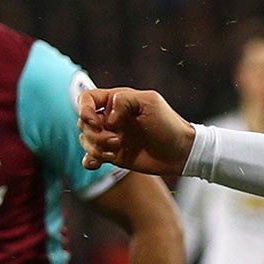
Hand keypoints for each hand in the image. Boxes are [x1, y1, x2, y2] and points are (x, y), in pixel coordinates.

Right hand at [77, 87, 195, 178]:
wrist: (179, 152)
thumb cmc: (168, 124)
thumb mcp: (150, 102)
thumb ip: (124, 101)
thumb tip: (107, 118)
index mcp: (115, 101)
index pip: (86, 99)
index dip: (84, 110)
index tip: (96, 122)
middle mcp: (110, 118)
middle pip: (83, 123)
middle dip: (95, 133)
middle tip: (117, 140)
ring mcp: (110, 137)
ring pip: (86, 140)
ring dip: (96, 147)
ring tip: (117, 148)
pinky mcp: (113, 155)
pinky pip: (90, 157)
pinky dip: (90, 160)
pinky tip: (98, 163)